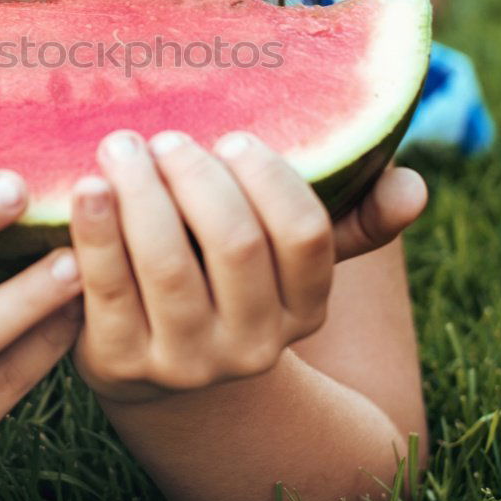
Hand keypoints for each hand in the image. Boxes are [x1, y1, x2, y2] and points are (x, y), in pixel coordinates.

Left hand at [68, 131, 425, 404]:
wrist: (157, 362)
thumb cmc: (224, 279)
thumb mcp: (285, 261)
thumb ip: (353, 219)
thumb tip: (416, 186)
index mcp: (302, 309)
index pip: (304, 236)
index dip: (269, 178)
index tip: (233, 137)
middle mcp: (252, 344)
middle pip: (234, 245)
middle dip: (198, 177)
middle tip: (166, 137)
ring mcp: (184, 361)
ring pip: (168, 265)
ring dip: (142, 194)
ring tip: (122, 146)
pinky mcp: (119, 362)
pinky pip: (106, 288)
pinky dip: (95, 231)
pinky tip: (84, 186)